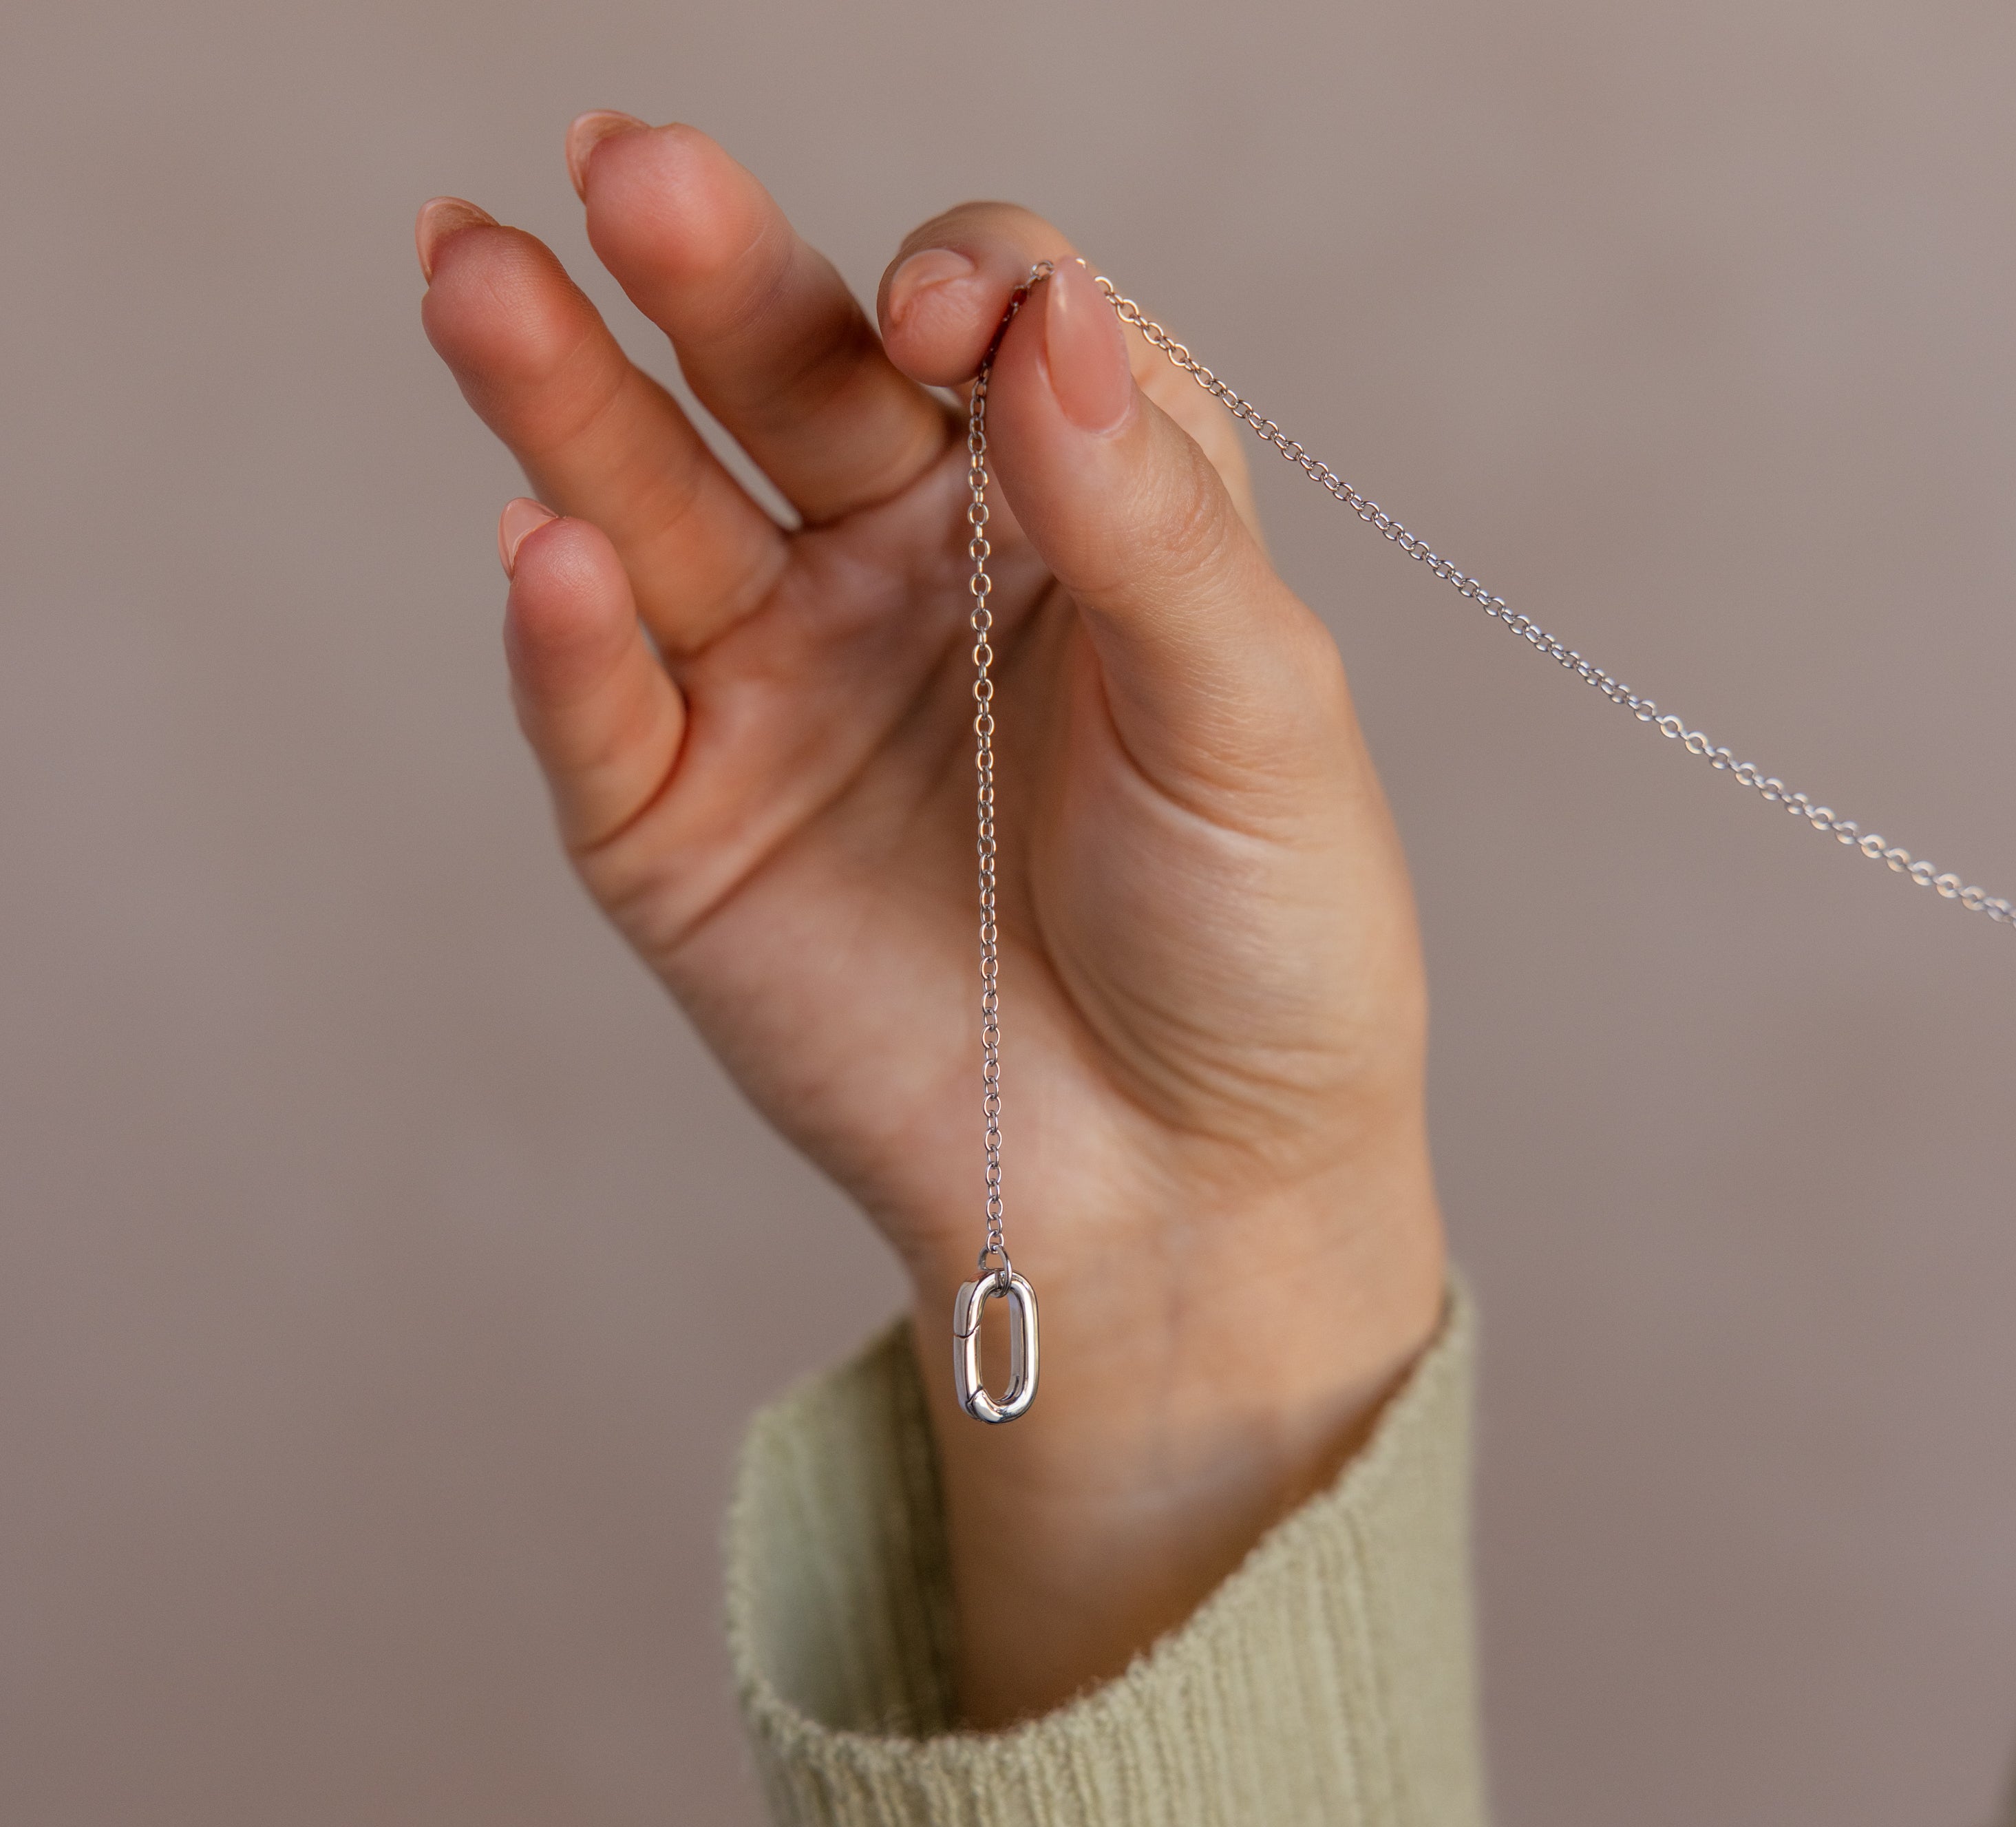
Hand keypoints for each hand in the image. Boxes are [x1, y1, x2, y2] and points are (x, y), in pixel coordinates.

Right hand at [418, 115, 1443, 1724]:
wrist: (1189, 1193)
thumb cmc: (1259, 945)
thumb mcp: (1256, 716)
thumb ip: (1150, 517)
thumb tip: (1046, 315)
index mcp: (1056, 515)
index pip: (980, 325)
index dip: (959, 289)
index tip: (960, 329)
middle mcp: (898, 575)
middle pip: (786, 377)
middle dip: (711, 271)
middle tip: (628, 167)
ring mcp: (777, 693)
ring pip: (648, 511)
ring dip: (561, 399)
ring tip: (480, 279)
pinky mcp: (682, 830)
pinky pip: (604, 713)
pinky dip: (565, 642)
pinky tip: (546, 551)